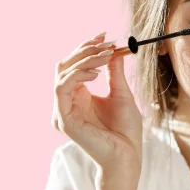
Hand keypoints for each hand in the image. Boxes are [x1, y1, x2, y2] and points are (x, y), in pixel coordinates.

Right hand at [53, 31, 141, 173]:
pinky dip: (77, 75)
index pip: (74, 64)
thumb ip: (114, 71)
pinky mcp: (63, 119)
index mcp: (78, 95)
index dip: (86, 47)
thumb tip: (113, 49)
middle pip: (65, 65)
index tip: (104, 35)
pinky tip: (96, 73)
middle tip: (106, 44)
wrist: (128, 154)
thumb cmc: (126, 129)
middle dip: (85, 50)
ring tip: (105, 56)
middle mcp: (67, 102)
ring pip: (63, 73)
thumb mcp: (121, 92)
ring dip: (84, 60)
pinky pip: (62, 89)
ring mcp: (63, 110)